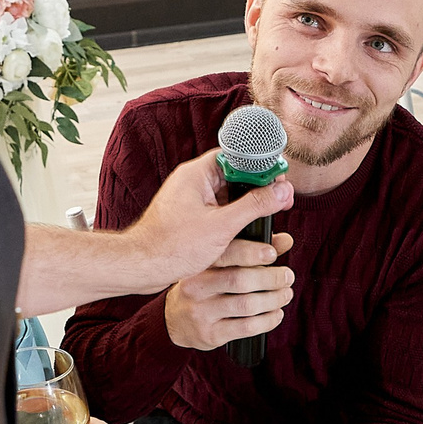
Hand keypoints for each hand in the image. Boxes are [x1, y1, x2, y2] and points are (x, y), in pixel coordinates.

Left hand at [123, 149, 294, 293]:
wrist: (141, 267)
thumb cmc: (171, 246)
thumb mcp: (222, 227)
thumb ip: (255, 206)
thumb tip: (281, 191)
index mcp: (196, 174)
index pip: (235, 156)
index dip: (261, 166)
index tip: (279, 180)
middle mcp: (192, 182)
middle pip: (233, 175)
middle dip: (258, 187)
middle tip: (280, 199)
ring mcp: (189, 200)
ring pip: (226, 194)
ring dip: (247, 204)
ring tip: (267, 215)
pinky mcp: (188, 217)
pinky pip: (217, 209)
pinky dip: (233, 217)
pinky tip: (246, 229)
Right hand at [163, 231, 294, 349]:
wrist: (173, 321)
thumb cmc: (205, 287)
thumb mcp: (219, 266)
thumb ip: (251, 252)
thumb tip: (285, 240)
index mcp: (199, 265)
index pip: (227, 253)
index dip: (253, 252)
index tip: (273, 254)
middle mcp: (196, 287)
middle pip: (240, 280)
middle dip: (271, 278)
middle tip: (287, 277)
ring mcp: (201, 312)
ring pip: (247, 304)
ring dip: (274, 299)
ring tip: (285, 294)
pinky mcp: (210, 334)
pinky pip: (247, 327)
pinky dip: (268, 320)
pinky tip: (276, 314)